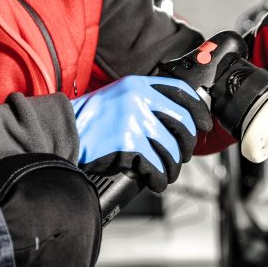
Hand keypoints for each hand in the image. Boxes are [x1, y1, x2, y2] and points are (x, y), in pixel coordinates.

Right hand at [71, 76, 212, 191]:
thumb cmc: (90, 118)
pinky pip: (155, 164)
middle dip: (187, 145)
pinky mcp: (128, 142)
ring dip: (173, 166)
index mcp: (139, 85)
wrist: (63, 129)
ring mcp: (134, 119)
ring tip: (168, 174)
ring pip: (171, 148)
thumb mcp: (118, 96)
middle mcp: (139, 98)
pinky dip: (159, 178)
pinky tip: (157, 182)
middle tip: (183, 156)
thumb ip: (143, 99)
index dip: (198, 110)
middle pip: (183, 123)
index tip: (204, 125)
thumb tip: (177, 118)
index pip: (181, 91)